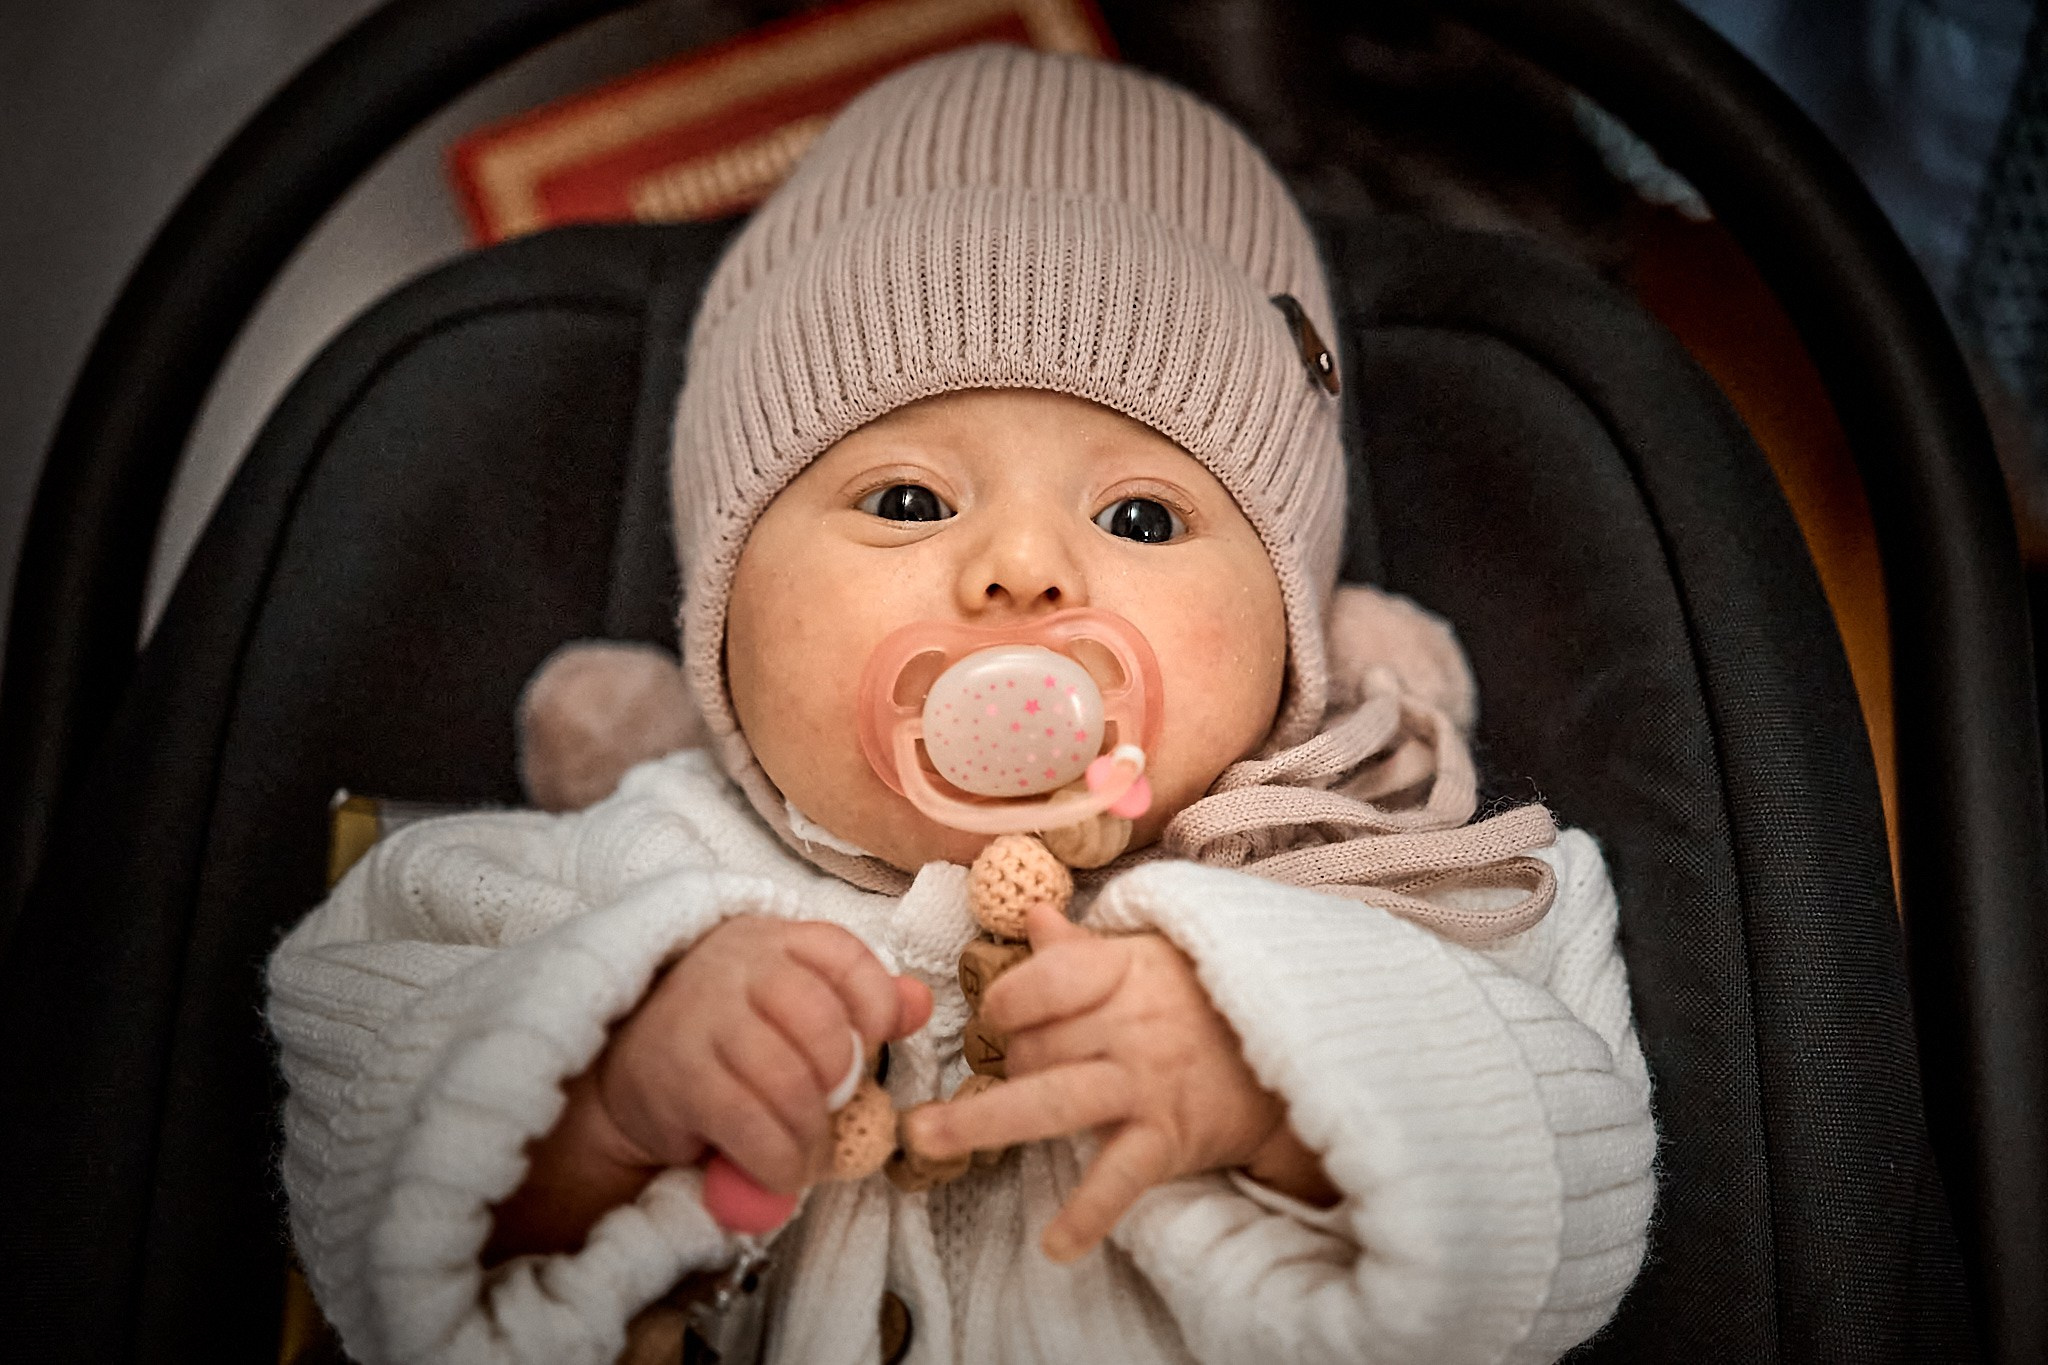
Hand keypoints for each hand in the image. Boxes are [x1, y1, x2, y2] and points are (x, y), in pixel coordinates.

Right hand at [487, 917, 929, 1260]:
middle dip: (841, 1079)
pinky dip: (777, 1160)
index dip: (875, 1003)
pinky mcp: (678, 1074)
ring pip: (787, 1080)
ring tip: (810, 1157)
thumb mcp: (793, 1000)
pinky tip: (781, 1173)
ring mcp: (703, 1016)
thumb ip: (859, 1000)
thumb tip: (919, 1003)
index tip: (874, 1042)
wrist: (633, 1063)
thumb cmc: (732, 1031)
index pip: (844, 955)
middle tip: (837, 1111)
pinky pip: (747, 1123)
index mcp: (777, 940)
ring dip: (811, 1135)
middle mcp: (738, 966)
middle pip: (819, 1021)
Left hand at [904, 904, 1329, 1261]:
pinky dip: (1087, 1215)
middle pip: (1035, 1047)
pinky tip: (1054, 1244)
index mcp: (1120, 972)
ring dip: (983, 1122)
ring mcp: (1146, 1084)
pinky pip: (1119, 1178)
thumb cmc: (1201, 1002)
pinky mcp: (1167, 1139)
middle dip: (1008, 1066)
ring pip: (1052, 1101)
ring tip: (927, 1140)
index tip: (1000, 1017)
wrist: (1285, 1056)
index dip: (1005, 1002)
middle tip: (1011, 1073)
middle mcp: (1129, 1025)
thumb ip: (1081, 947)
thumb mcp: (1148, 957)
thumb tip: (1030, 914)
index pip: (1041, 981)